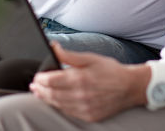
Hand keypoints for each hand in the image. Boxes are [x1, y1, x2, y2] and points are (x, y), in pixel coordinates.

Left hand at [30, 43, 148, 121]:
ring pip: (58, 105)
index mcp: (80, 78)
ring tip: (41, 93)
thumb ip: (69, 56)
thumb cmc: (111, 70)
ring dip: (47, 99)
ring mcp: (85, 107)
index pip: (51, 81)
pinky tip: (56, 101)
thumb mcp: (90, 58)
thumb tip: (53, 47)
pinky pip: (68, 112)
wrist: (130, 87)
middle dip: (40, 90)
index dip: (41, 79)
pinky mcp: (89, 116)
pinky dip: (60, 106)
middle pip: (52, 94)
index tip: (37, 76)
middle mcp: (81, 95)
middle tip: (34, 86)